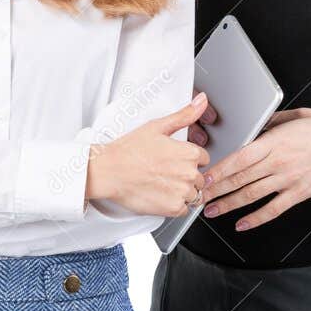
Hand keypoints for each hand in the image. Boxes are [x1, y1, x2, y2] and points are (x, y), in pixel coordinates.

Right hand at [87, 92, 211, 217]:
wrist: (108, 172)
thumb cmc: (129, 150)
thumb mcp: (157, 126)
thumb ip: (185, 115)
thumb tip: (202, 101)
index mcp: (189, 153)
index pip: (202, 159)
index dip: (187, 159)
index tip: (172, 160)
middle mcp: (189, 174)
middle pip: (199, 178)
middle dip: (185, 176)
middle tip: (163, 172)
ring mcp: (182, 192)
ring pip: (192, 194)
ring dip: (181, 191)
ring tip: (160, 184)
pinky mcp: (172, 208)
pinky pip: (183, 209)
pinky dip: (173, 205)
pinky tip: (159, 194)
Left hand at [200, 107, 310, 230]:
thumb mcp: (296, 116)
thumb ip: (272, 122)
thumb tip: (256, 126)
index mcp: (274, 142)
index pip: (240, 158)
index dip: (219, 169)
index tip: (204, 175)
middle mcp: (278, 163)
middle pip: (240, 178)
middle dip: (216, 188)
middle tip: (198, 195)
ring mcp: (288, 180)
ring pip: (252, 195)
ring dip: (229, 204)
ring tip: (211, 211)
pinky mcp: (299, 193)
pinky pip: (273, 209)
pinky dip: (256, 218)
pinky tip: (242, 224)